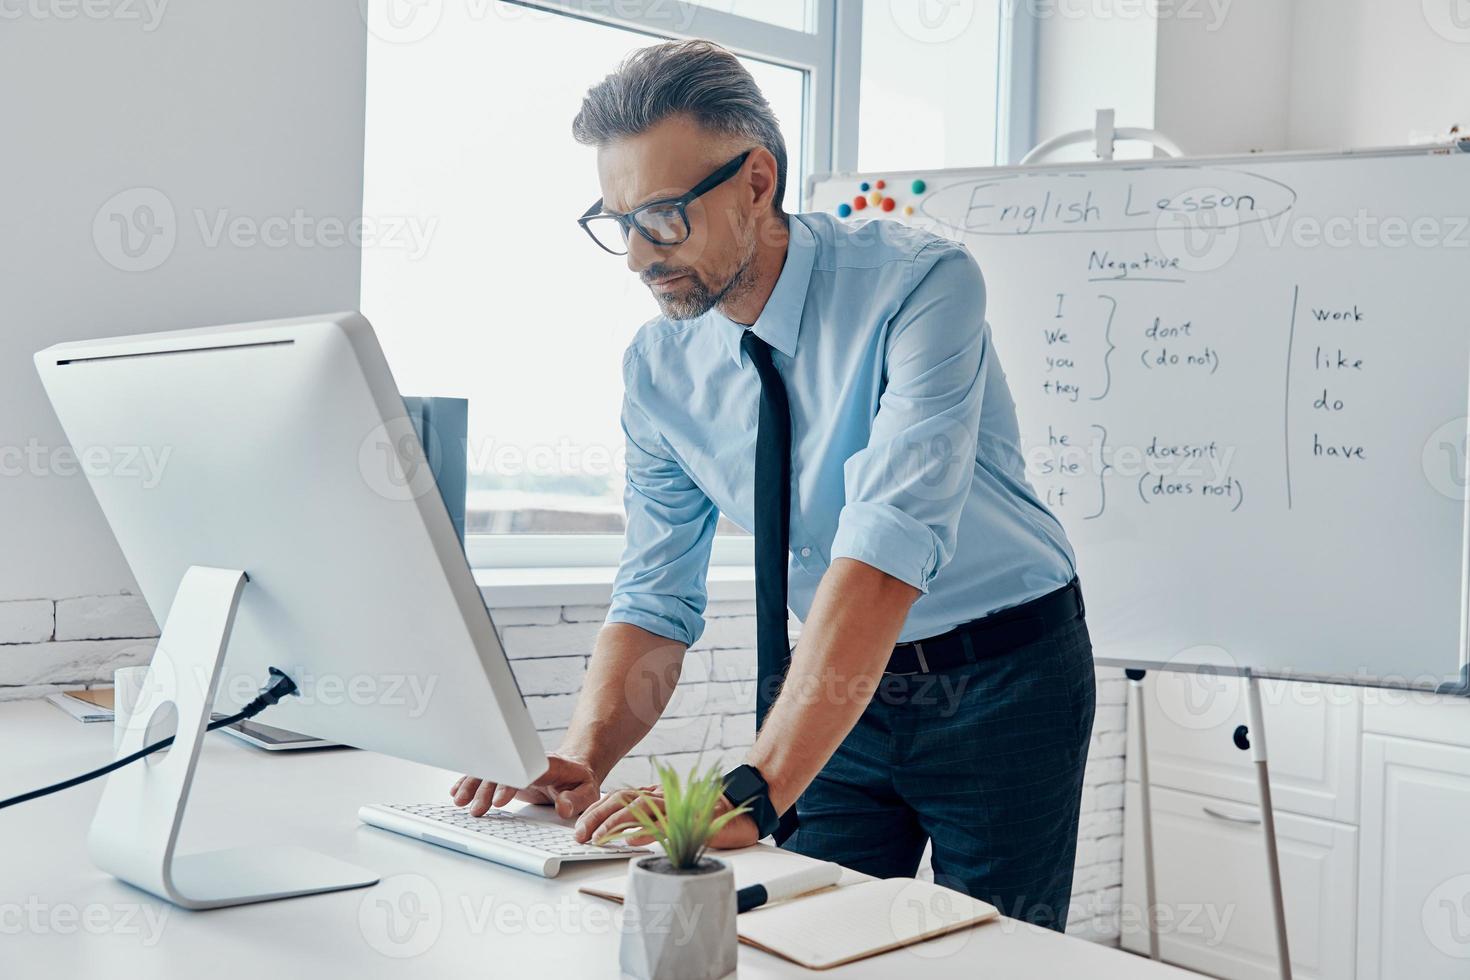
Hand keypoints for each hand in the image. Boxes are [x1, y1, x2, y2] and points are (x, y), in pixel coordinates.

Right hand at [450, 753, 600, 818]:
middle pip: (502, 773)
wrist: (574, 769)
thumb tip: (564, 808)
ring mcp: (515, 769)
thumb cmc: (581, 782)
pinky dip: (469, 783)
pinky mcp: (507, 776)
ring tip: (460, 802)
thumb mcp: (587, 792)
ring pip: (489, 773)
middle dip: (486, 790)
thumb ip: (576, 800)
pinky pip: (486, 776)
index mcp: (548, 766)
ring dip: (473, 786)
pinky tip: (457, 792)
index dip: (511, 784)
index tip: (499, 801)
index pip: (525, 772)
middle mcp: (527, 764)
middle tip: (477, 809)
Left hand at [573, 785, 760, 848]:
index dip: (596, 810)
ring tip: (598, 838)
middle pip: (621, 799)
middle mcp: (662, 797)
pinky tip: (631, 840)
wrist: (741, 809)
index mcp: (655, 795)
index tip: (579, 825)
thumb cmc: (706, 816)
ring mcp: (676, 806)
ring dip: (615, 823)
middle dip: (596, 816)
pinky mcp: (691, 818)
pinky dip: (647, 831)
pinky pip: (666, 824)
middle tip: (579, 834)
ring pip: (638, 809)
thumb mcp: (672, 817)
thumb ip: (651, 820)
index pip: (618, 797)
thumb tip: (626, 833)